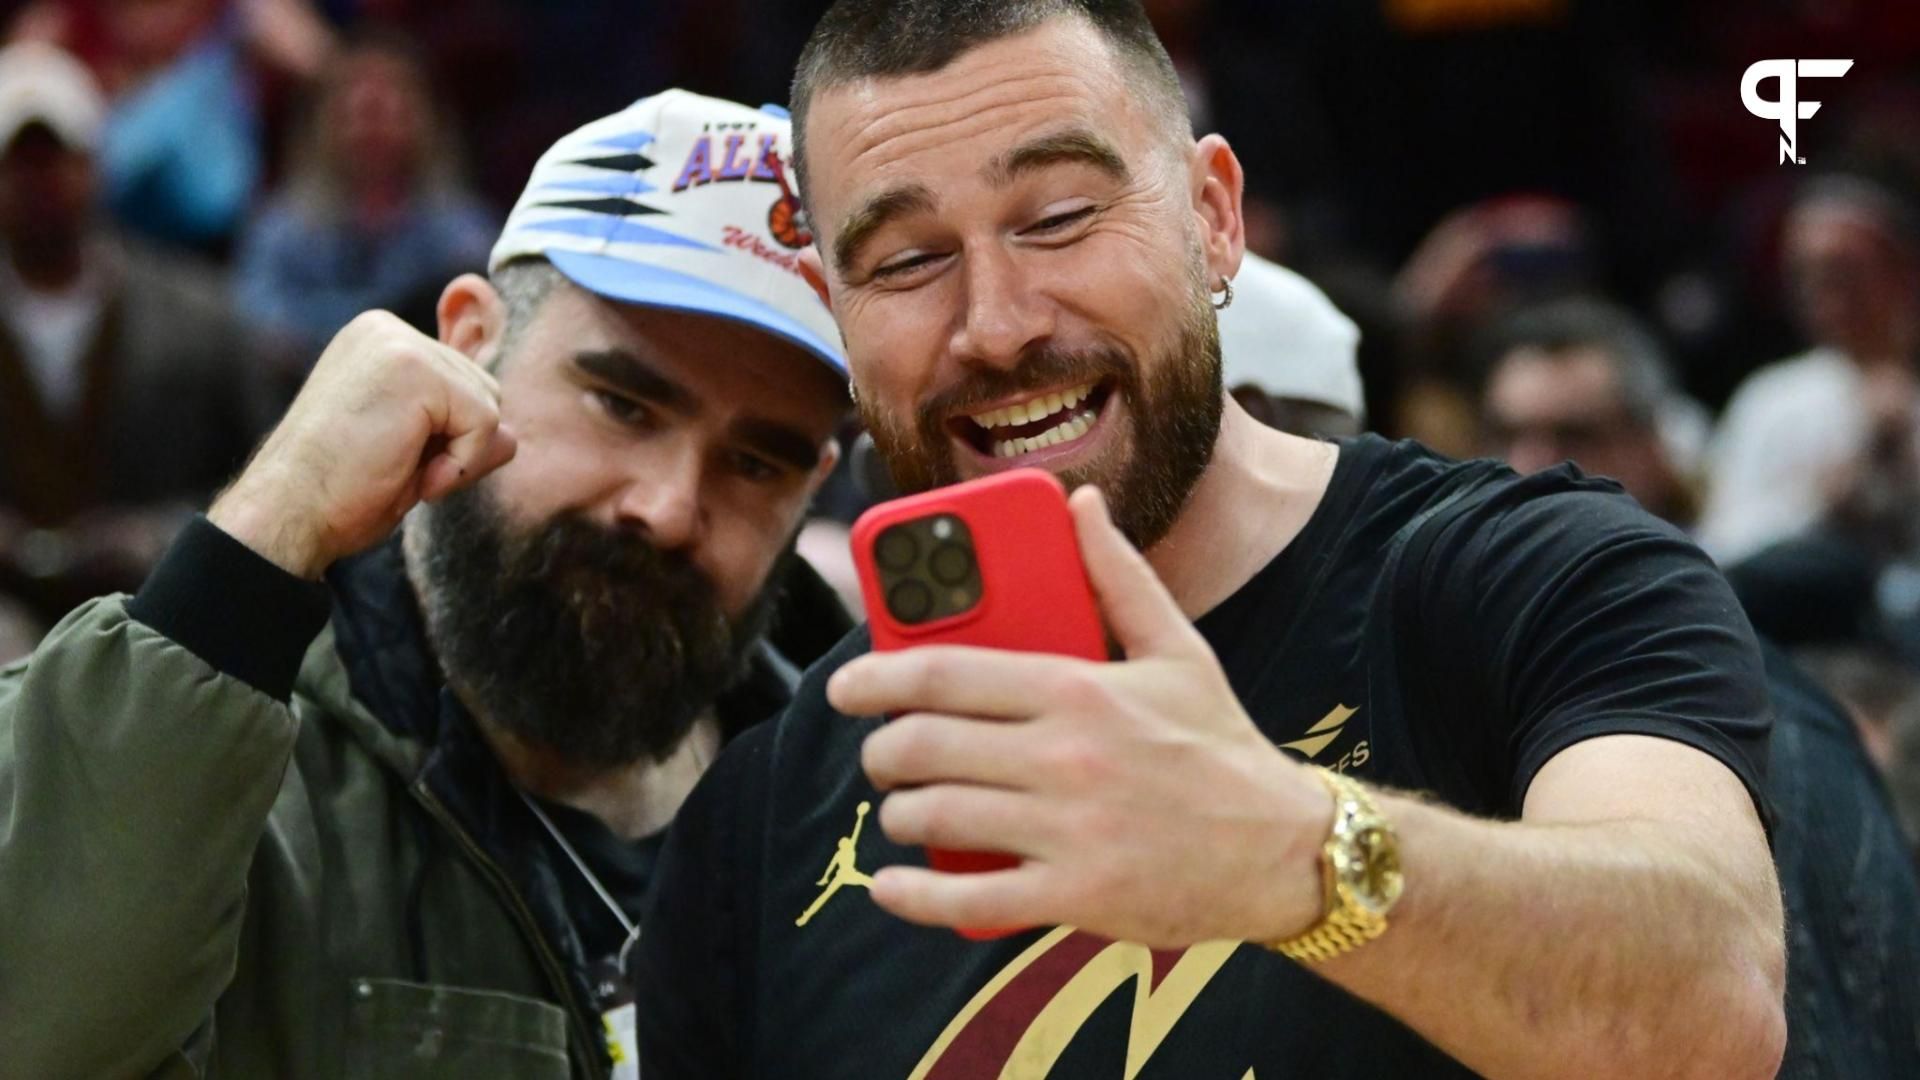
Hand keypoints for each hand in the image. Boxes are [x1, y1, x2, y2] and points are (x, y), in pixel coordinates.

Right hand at [209, 311, 515, 577]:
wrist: (287, 512)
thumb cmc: (339, 490)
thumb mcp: (411, 453)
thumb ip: (461, 430)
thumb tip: (512, 435)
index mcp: (378, 341)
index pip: (462, 384)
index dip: (445, 439)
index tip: (388, 457)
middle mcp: (386, 329)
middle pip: (484, 389)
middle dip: (456, 443)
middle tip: (393, 466)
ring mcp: (400, 343)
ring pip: (490, 405)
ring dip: (458, 454)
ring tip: (396, 467)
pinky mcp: (416, 370)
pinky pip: (486, 423)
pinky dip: (461, 464)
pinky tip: (410, 475)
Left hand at [829, 487, 1334, 947]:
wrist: (1285, 851)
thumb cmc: (1221, 747)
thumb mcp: (1179, 650)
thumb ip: (1118, 576)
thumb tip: (1080, 505)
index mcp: (1080, 687)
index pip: (944, 673)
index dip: (875, 677)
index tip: (845, 686)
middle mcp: (1065, 756)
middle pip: (924, 746)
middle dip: (883, 751)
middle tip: (883, 755)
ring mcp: (1068, 829)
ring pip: (935, 816)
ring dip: (898, 814)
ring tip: (904, 809)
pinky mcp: (1075, 895)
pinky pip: (968, 896)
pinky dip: (913, 894)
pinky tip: (892, 885)